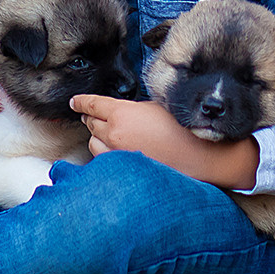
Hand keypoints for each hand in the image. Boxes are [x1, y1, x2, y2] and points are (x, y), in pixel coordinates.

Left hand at [72, 94, 259, 188]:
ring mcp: (117, 156)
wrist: (200, 157)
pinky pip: (104, 161)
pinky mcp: (123, 172)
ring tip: (108, 133)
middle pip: (90, 123)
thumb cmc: (182, 129)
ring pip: (93, 143)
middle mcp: (114, 135)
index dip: (81, 102)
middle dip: (91, 117)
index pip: (92, 104)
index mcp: (121, 114)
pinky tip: (117, 151)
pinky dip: (106, 154)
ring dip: (97, 136)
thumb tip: (122, 111)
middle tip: (94, 114)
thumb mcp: (157, 106)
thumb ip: (133, 108)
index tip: (75, 102)